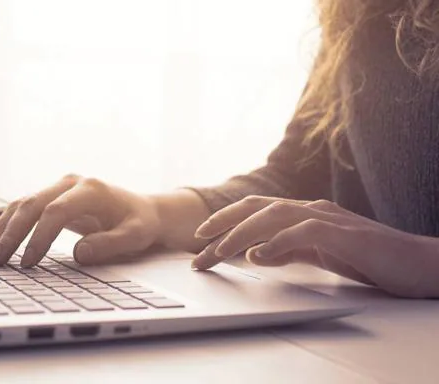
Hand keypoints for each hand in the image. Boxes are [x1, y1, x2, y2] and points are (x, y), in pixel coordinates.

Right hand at [0, 174, 161, 266]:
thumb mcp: (136, 236)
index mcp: (91, 189)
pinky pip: (22, 209)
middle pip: (32, 205)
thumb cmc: (139, 223)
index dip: (39, 237)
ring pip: (21, 205)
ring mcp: (58, 188)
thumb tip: (78, 253)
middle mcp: (70, 183)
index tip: (28, 263)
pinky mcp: (50, 198)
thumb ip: (110, 244)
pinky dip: (6, 226)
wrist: (141, 210)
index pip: (56, 211)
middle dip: (11, 234)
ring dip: (2, 230)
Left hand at [192, 195, 438, 298]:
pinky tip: (261, 255)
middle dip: (223, 224)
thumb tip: (255, 253)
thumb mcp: (319, 255)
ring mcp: (328, 218)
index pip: (255, 210)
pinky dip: (279, 242)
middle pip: (256, 208)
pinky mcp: (345, 234)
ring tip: (218, 251)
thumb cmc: (369, 258)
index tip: (202, 239)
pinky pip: (305, 233)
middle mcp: (311, 209)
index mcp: (304, 213)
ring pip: (274, 217)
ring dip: (241, 234)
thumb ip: (288, 251)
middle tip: (197, 245)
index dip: (226, 220)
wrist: (418, 263)